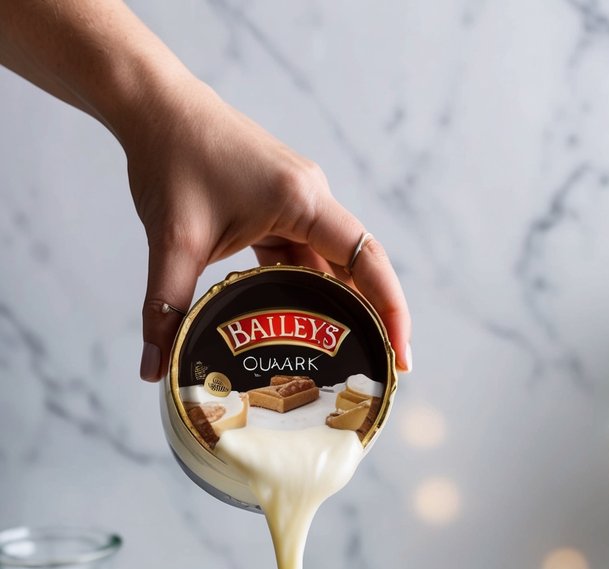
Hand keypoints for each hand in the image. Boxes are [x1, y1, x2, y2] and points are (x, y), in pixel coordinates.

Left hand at [123, 79, 410, 381]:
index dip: (391, 311)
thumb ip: (165, 309)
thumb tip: (156, 369)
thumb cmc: (170, 155)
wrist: (154, 104)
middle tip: (376, 371)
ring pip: (330, 265)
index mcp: (301, 201)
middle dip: (370, 319)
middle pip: (359, 267)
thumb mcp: (171, 241)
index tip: (400, 357)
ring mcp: (298, 201)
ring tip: (340, 358)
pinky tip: (297, 325)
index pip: (368, 260)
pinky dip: (304, 289)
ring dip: (336, 307)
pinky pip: (304, 255)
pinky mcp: (279, 206)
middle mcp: (311, 197)